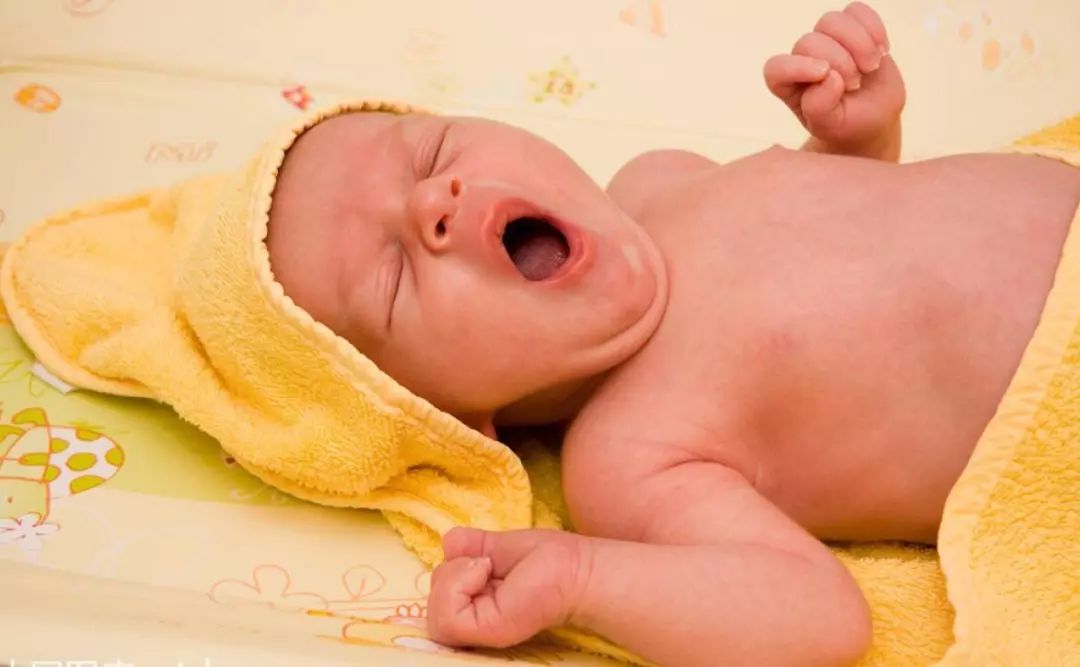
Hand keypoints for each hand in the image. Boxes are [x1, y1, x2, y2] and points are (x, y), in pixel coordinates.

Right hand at [426, 527, 587, 648]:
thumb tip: (447, 542)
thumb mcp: (494, 547)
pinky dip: (459, 584)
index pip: (435, 596)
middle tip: (487, 566)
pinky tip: (486, 573)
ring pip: (432, 611)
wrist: (573, 566)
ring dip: (454, 576)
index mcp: (474, 606)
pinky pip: (446, 614)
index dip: (449, 576)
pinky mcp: (486, 630)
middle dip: (451, 572)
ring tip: (487, 569)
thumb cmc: (546, 557)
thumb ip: (469, 547)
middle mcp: (473, 623)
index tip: (481, 563)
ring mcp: (479, 632)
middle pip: (429, 601)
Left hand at [764, 2, 904, 148]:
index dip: (798, 67)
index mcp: (788, 85)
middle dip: (840, 61)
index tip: (825, 75)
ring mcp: (826, 41)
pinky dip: (873, 28)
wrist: (874, 117)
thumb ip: (820, 107)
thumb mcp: (830, 126)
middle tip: (856, 84)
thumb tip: (828, 77)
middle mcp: (802, 59)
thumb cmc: (846, 123)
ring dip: (858, 43)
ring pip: (831, 21)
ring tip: (871, 66)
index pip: (777, 67)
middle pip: (809, 41)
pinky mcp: (851, 28)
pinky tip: (882, 50)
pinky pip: (856, 11)